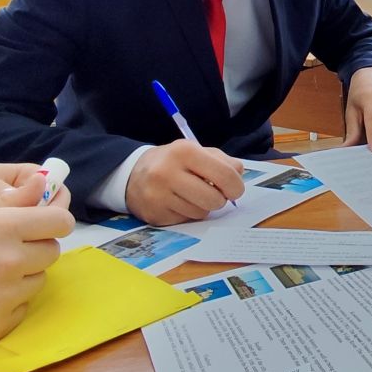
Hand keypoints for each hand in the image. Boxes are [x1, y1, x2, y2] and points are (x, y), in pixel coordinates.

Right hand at [0, 176, 73, 358]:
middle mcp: (10, 262)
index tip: (41, 225)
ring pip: (37, 280)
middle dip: (34, 248)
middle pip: (52, 251)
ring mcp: (5, 298)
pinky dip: (7, 304)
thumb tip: (43, 183)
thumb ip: (7, 202)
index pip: (59, 221)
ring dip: (22, 277)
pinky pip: (21, 309)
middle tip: (3, 251)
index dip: (52, 221)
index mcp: (1, 227)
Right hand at [124, 140, 245, 225]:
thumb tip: (239, 174)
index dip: (236, 186)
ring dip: (203, 207)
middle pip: (214, 199)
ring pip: (201, 213)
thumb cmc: (173, 161)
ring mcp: (159, 195)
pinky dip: (188, 214)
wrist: (132, 173)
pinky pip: (186, 220)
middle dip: (220, 199)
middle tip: (215, 194)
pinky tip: (178, 203)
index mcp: (184, 151)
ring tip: (192, 195)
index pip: (225, 174)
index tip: (235, 189)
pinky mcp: (155, 214)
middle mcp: (168, 172)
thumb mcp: (195, 151)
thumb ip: (221, 160)